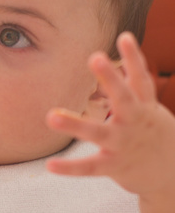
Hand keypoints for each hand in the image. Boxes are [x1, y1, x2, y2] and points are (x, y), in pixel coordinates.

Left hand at [45, 32, 174, 199]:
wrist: (172, 175)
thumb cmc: (153, 135)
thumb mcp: (151, 109)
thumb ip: (136, 86)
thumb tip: (130, 54)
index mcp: (145, 107)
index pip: (141, 78)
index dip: (134, 57)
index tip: (124, 36)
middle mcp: (135, 122)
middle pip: (125, 98)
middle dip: (111, 78)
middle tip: (96, 57)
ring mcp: (125, 145)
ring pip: (99, 133)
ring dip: (75, 125)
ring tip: (51, 116)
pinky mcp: (115, 166)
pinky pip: (90, 167)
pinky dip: (70, 168)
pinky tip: (50, 165)